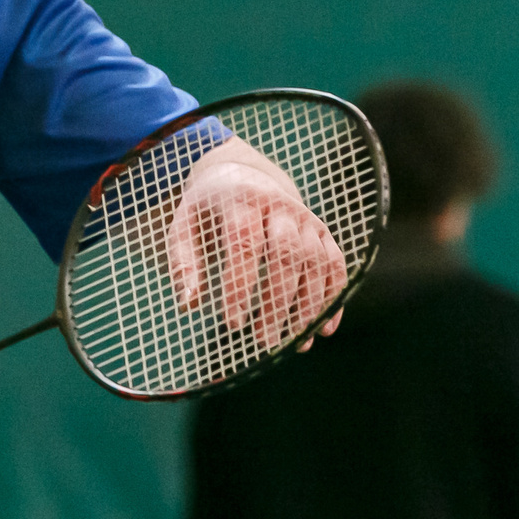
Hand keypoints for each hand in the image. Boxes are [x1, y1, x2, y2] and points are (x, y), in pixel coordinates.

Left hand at [163, 139, 346, 347]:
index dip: (240, 285)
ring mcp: (307, 218)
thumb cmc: (209, 208)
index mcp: (243, 199)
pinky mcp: (323, 231)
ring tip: (296, 345)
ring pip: (317, 263)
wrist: (245, 174)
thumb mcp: (184, 224)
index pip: (244, 244)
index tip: (232, 322)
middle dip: (277, 301)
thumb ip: (183, 262)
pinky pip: (336, 265)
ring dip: (309, 306)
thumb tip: (188, 304)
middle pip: (287, 254)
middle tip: (264, 341)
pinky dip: (334, 298)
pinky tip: (324, 329)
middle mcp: (281, 205)